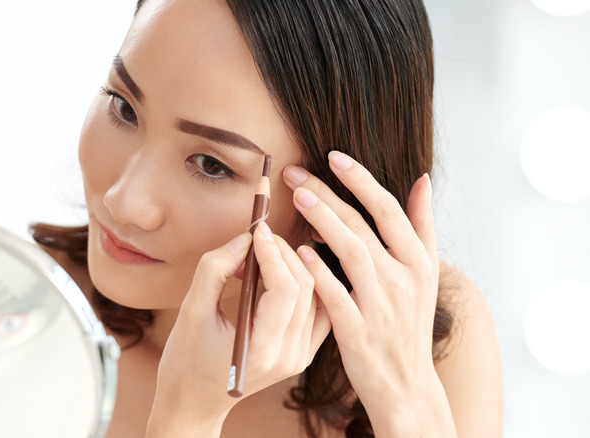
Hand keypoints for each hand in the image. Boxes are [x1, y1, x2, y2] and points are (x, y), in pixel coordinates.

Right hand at [146, 224, 330, 436]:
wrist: (194, 403)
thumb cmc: (185, 360)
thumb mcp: (190, 311)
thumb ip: (214, 271)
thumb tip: (243, 239)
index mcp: (261, 350)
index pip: (285, 290)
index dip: (274, 254)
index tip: (257, 230)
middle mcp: (288, 357)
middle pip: (305, 289)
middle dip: (285, 254)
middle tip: (261, 236)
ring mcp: (299, 358)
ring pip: (316, 297)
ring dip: (296, 266)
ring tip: (267, 253)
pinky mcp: (302, 354)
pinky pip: (319, 312)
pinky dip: (308, 286)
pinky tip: (287, 271)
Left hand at [283, 151, 455, 434]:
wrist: (406, 384)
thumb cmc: (408, 323)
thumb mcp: (426, 274)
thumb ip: (421, 226)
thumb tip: (423, 179)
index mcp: (420, 261)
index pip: (389, 208)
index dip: (360, 180)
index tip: (333, 156)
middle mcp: (404, 279)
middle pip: (363, 224)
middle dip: (327, 194)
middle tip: (296, 174)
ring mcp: (382, 306)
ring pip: (350, 251)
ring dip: (322, 221)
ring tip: (297, 198)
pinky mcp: (359, 331)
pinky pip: (335, 294)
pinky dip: (317, 270)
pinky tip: (297, 250)